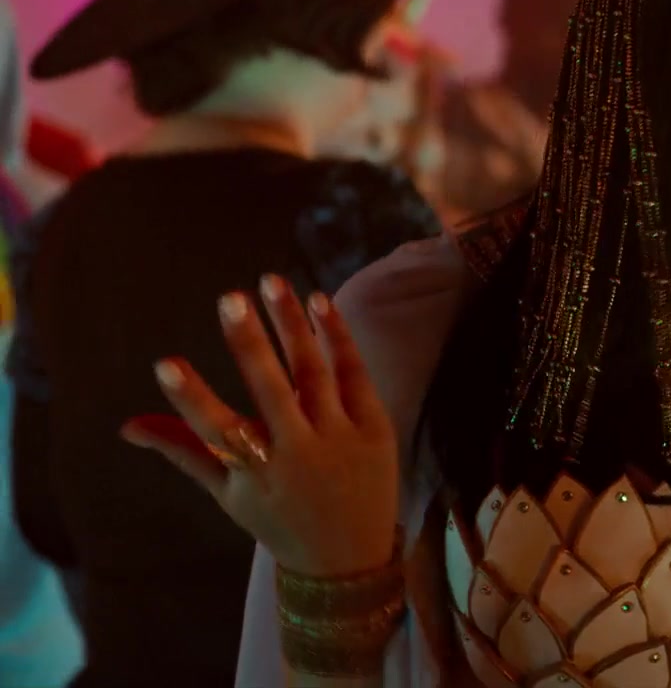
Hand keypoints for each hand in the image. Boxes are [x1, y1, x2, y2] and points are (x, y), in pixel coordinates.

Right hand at [121, 274, 399, 577]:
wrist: (350, 557)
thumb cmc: (279, 518)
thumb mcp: (230, 493)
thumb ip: (185, 452)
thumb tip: (128, 425)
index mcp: (255, 474)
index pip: (216, 431)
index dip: (190, 398)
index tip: (165, 362)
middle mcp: (297, 454)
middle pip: (271, 391)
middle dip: (249, 344)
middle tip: (229, 298)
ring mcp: (340, 439)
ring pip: (315, 373)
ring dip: (293, 324)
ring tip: (272, 282)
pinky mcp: (375, 429)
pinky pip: (353, 375)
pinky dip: (337, 337)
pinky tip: (318, 301)